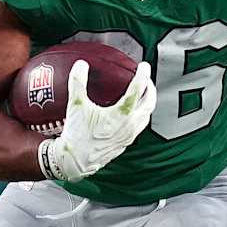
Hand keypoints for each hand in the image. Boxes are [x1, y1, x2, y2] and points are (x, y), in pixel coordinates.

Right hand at [37, 60, 155, 182]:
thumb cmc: (77, 135)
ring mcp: (129, 135)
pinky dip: (141, 115)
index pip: (137, 90)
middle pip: (149, 103)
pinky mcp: (126, 142)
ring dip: (148, 102)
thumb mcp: (75, 106)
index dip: (142, 75)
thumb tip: (81, 64)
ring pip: (147, 116)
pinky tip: (134, 113)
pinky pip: (140, 126)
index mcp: (121, 114)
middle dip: (150, 88)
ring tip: (144, 94)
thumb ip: (78, 82)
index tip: (143, 66)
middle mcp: (130, 125)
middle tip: (147, 78)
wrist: (76, 161)